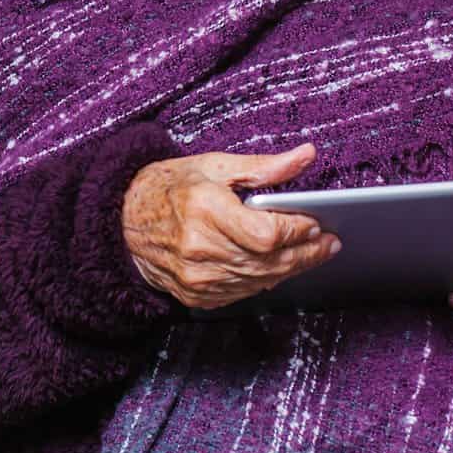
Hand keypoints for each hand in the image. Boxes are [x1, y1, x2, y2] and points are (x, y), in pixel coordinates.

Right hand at [121, 143, 340, 311]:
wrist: (123, 220)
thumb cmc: (169, 187)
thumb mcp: (215, 165)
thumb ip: (264, 166)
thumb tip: (306, 156)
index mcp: (205, 209)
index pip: (267, 234)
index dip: (298, 231)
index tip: (315, 222)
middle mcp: (199, 248)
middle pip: (270, 261)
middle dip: (306, 253)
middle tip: (328, 242)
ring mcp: (197, 277)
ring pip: (261, 280)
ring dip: (291, 268)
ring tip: (310, 253)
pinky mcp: (196, 296)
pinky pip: (244, 293)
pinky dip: (265, 279)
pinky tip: (277, 266)